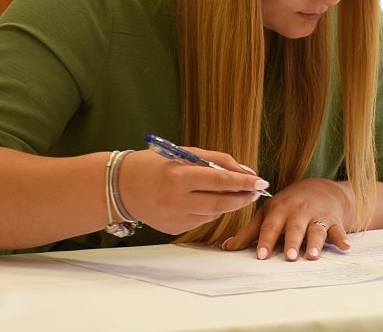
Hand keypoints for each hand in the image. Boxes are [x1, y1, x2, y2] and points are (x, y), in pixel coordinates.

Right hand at [118, 148, 268, 234]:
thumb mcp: (184, 153)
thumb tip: (246, 172)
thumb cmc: (154, 164)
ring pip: (213, 213)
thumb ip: (216, 160)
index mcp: (177, 176)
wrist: (120, 187)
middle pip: (220, 202)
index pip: (219, 181)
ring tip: (238, 194)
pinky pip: (201, 220)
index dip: (243, 182)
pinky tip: (209, 201)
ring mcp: (174, 218)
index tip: (261, 181)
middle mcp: (175, 200)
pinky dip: (210, 210)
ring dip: (229, 204)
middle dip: (243, 197)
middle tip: (257, 191)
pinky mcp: (173, 230)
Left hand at [221, 178, 352, 260]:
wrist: (321, 189)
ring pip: (316, 230)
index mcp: (280, 210)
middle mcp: (298, 212)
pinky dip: (343, 238)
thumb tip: (227, 247)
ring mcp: (317, 215)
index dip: (266, 240)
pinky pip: (339, 230)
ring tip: (313, 255)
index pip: (271, 226)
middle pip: (295, 228)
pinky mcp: (334, 221)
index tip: (261, 255)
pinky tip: (346, 246)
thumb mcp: (269, 212)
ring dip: (315, 243)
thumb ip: (250, 231)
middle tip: (290, 258)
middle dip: (292, 242)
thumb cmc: (289, 204)